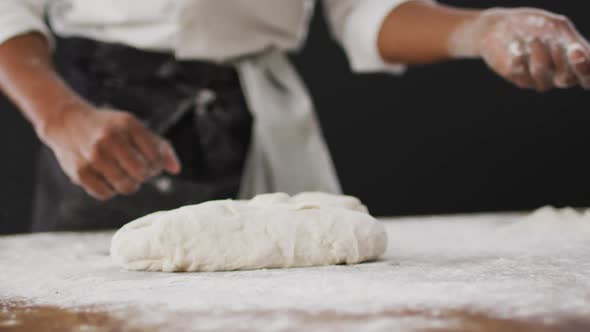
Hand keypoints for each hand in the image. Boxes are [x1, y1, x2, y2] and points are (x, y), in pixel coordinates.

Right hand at [40, 101, 180, 199]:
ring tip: (124, 174)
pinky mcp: (80, 172)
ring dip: (130, 184)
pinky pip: (106, 194)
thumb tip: (176, 170)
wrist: (67, 122)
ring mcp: (94, 156)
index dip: (158, 164)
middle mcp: (110, 139)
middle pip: (142, 173)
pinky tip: (107, 178)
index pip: (156, 156)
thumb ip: (159, 146)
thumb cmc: (109, 127)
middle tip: (138, 170)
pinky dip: (110, 190)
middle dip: (144, 175)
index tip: (150, 161)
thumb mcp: (134, 127)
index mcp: (128, 124)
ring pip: (126, 186)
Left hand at [451, 8, 589, 90]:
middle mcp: (556, 76)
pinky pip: (520, 68)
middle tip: (553, 41)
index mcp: (572, 63)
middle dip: (560, 58)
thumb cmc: (534, 26)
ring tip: (532, 39)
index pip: (586, 79)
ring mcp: (535, 79)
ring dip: (537, 51)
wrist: (500, 26)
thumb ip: (571, 41)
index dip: (585, 71)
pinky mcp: (516, 78)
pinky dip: (519, 52)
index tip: (575, 52)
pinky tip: (516, 47)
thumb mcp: (558, 27)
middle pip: (567, 80)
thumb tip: (581, 53)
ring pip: (541, 72)